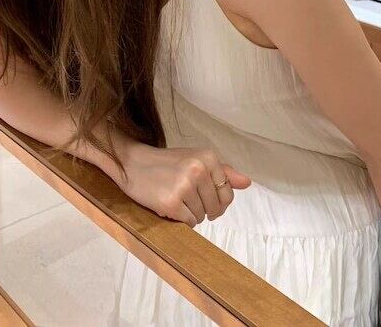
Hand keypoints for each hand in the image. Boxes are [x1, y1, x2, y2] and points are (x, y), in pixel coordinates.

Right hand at [112, 143, 251, 227]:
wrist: (133, 164)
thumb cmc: (167, 163)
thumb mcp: (195, 159)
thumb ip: (222, 172)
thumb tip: (247, 182)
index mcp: (208, 157)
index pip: (227, 193)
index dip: (216, 200)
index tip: (202, 195)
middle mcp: (199, 169)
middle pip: (216, 207)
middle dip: (203, 208)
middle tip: (186, 197)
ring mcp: (185, 186)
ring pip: (202, 216)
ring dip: (190, 213)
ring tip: (176, 198)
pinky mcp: (172, 203)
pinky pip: (189, 223)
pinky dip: (181, 219)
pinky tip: (170, 205)